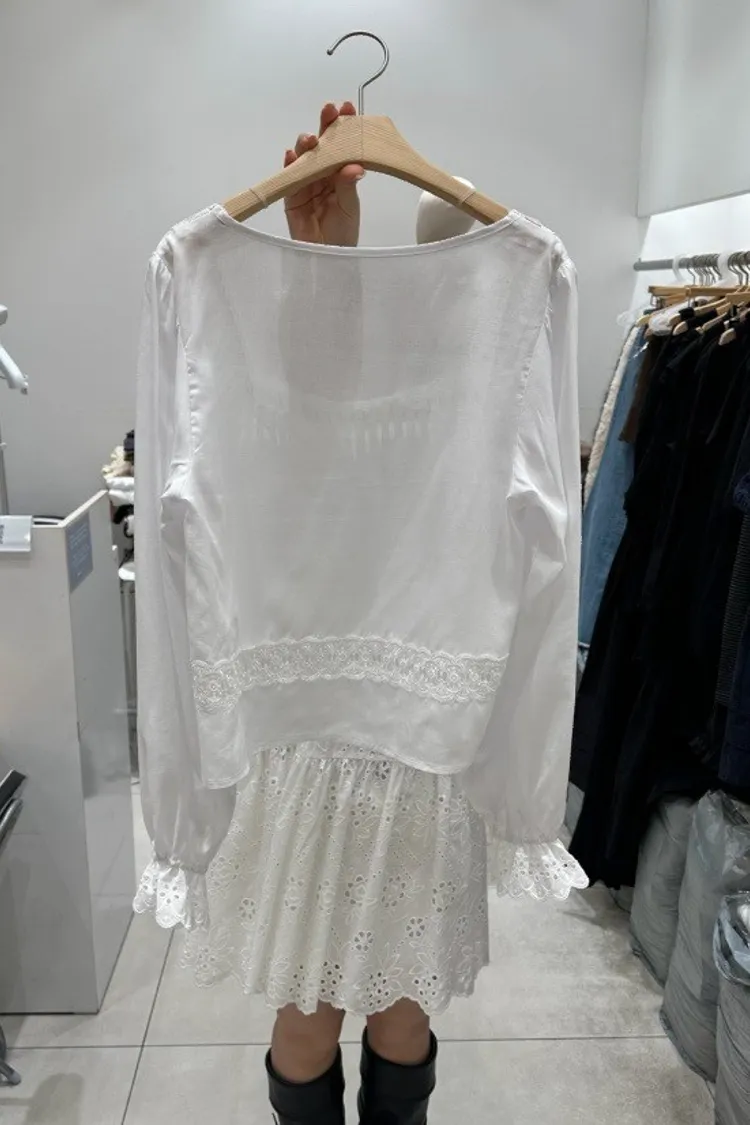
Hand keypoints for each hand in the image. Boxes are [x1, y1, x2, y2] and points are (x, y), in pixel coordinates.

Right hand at [284, 102, 363, 245]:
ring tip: (311, 139)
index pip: (342, 144)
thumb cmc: (343, 233)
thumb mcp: (350, 207)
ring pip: (304, 157)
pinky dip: (289, 165)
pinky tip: (291, 155)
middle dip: (324, 126)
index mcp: (340, 173)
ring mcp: (306, 183)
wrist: (328, 258)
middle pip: (322, 145)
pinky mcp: (292, 197)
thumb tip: (354, 165)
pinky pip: (289, 178)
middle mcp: (323, 174)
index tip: (347, 107)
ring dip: (305, 144)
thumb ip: (348, 186)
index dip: (343, 126)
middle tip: (329, 110)